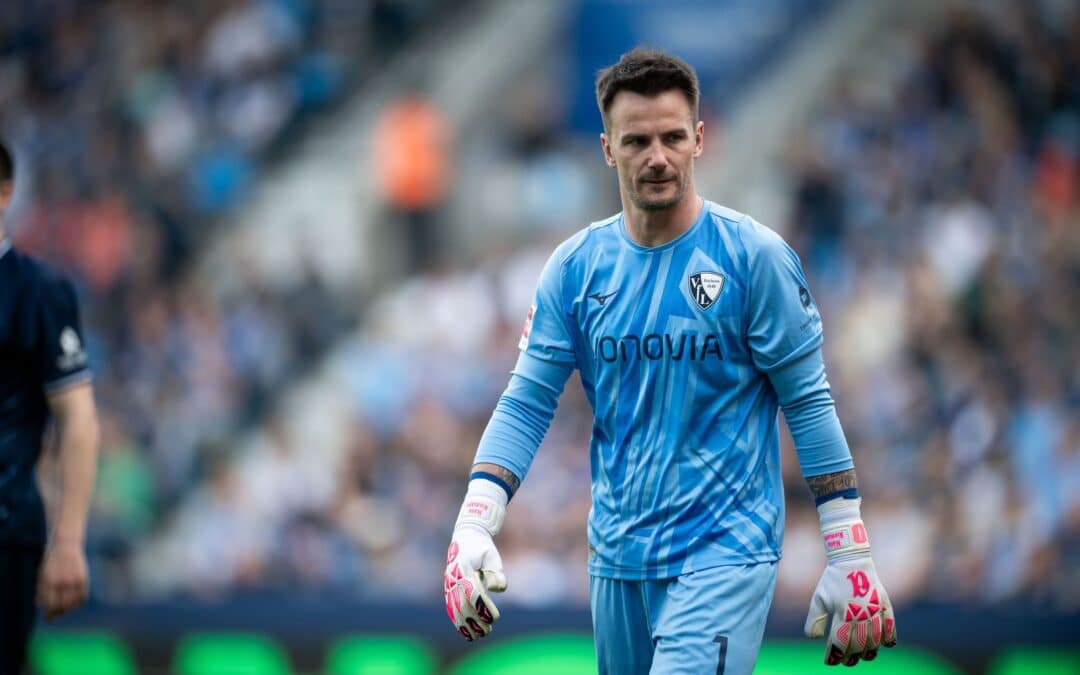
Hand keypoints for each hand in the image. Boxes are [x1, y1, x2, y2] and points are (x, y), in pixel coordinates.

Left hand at [37, 540, 88, 620]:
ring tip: (65, 610)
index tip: (48, 618)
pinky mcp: (83, 578)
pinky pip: (82, 596)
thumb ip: (41, 590)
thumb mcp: (42, 574)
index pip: (50, 604)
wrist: (66, 545)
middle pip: (62, 606)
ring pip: (73, 603)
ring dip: (69, 609)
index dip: (49, 614)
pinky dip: (79, 602)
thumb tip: (40, 604)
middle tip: (56, 616)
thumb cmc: (51, 561)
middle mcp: (62, 582)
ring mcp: (73, 580)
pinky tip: (75, 604)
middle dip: (58, 613)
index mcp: (49, 582)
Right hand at [444, 479, 507, 640]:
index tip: (495, 617)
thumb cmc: (482, 547)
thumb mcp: (492, 555)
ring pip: (455, 609)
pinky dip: (458, 622)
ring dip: (466, 625)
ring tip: (480, 635)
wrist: (465, 537)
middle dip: (476, 620)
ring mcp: (449, 585)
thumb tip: (498, 589)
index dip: (483, 607)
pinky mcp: (449, 590)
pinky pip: (451, 608)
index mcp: (463, 569)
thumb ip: (496, 572)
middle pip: (463, 605)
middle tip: (490, 629)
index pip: (473, 593)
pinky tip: (467, 634)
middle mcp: (453, 578)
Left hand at [804, 498, 896, 665]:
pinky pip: (890, 627)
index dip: (834, 655)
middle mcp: (860, 613)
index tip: (830, 661)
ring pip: (875, 640)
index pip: (839, 642)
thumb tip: (814, 639)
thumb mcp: (818, 599)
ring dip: (869, 652)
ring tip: (862, 657)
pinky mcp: (886, 605)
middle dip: (850, 657)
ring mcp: (875, 610)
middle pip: (857, 645)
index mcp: (841, 612)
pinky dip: (888, 638)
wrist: (851, 560)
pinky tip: (884, 645)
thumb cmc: (832, 581)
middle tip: (845, 661)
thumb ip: (814, 620)